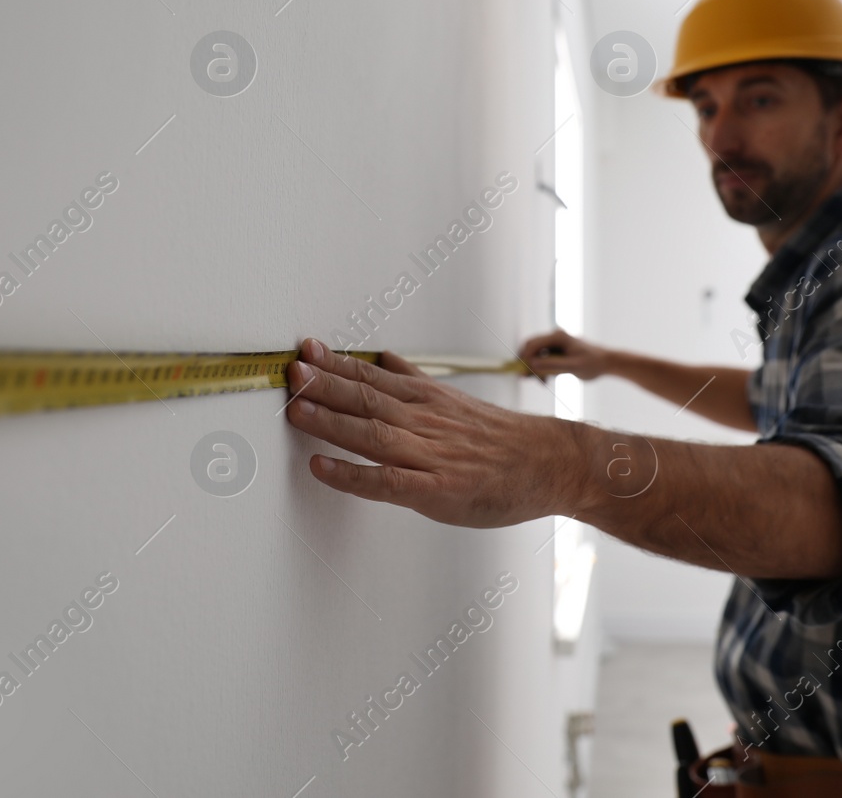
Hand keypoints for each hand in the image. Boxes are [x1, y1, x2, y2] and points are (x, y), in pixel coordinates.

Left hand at [285, 339, 585, 526]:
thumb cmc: (501, 437)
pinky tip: (322, 468)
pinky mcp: (437, 490)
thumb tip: (382, 358)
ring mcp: (429, 455)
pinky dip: (352, 474)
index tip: (305, 349)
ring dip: (331, 421)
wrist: (549, 463)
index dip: (335, 364)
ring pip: (372, 434)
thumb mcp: (454, 400)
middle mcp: (423, 421)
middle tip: (292, 371)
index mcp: (426, 399)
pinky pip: (386, 482)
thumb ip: (413, 381)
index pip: (372, 377)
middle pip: (367, 399)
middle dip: (325, 384)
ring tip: (296, 409)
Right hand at [517, 329, 612, 380]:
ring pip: (536, 355)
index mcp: (557, 337)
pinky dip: (542, 370)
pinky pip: (543, 360)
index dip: (525, 357)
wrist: (606, 363)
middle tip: (525, 378)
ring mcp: (555, 345)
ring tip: (540, 382)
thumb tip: (532, 364)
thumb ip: (552, 365)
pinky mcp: (558, 353)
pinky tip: (545, 381)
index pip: (533, 344)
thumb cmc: (593, 363)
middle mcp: (554, 338)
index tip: (523, 373)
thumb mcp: (573, 366)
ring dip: (534, 368)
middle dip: (527, 362)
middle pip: (531, 348)